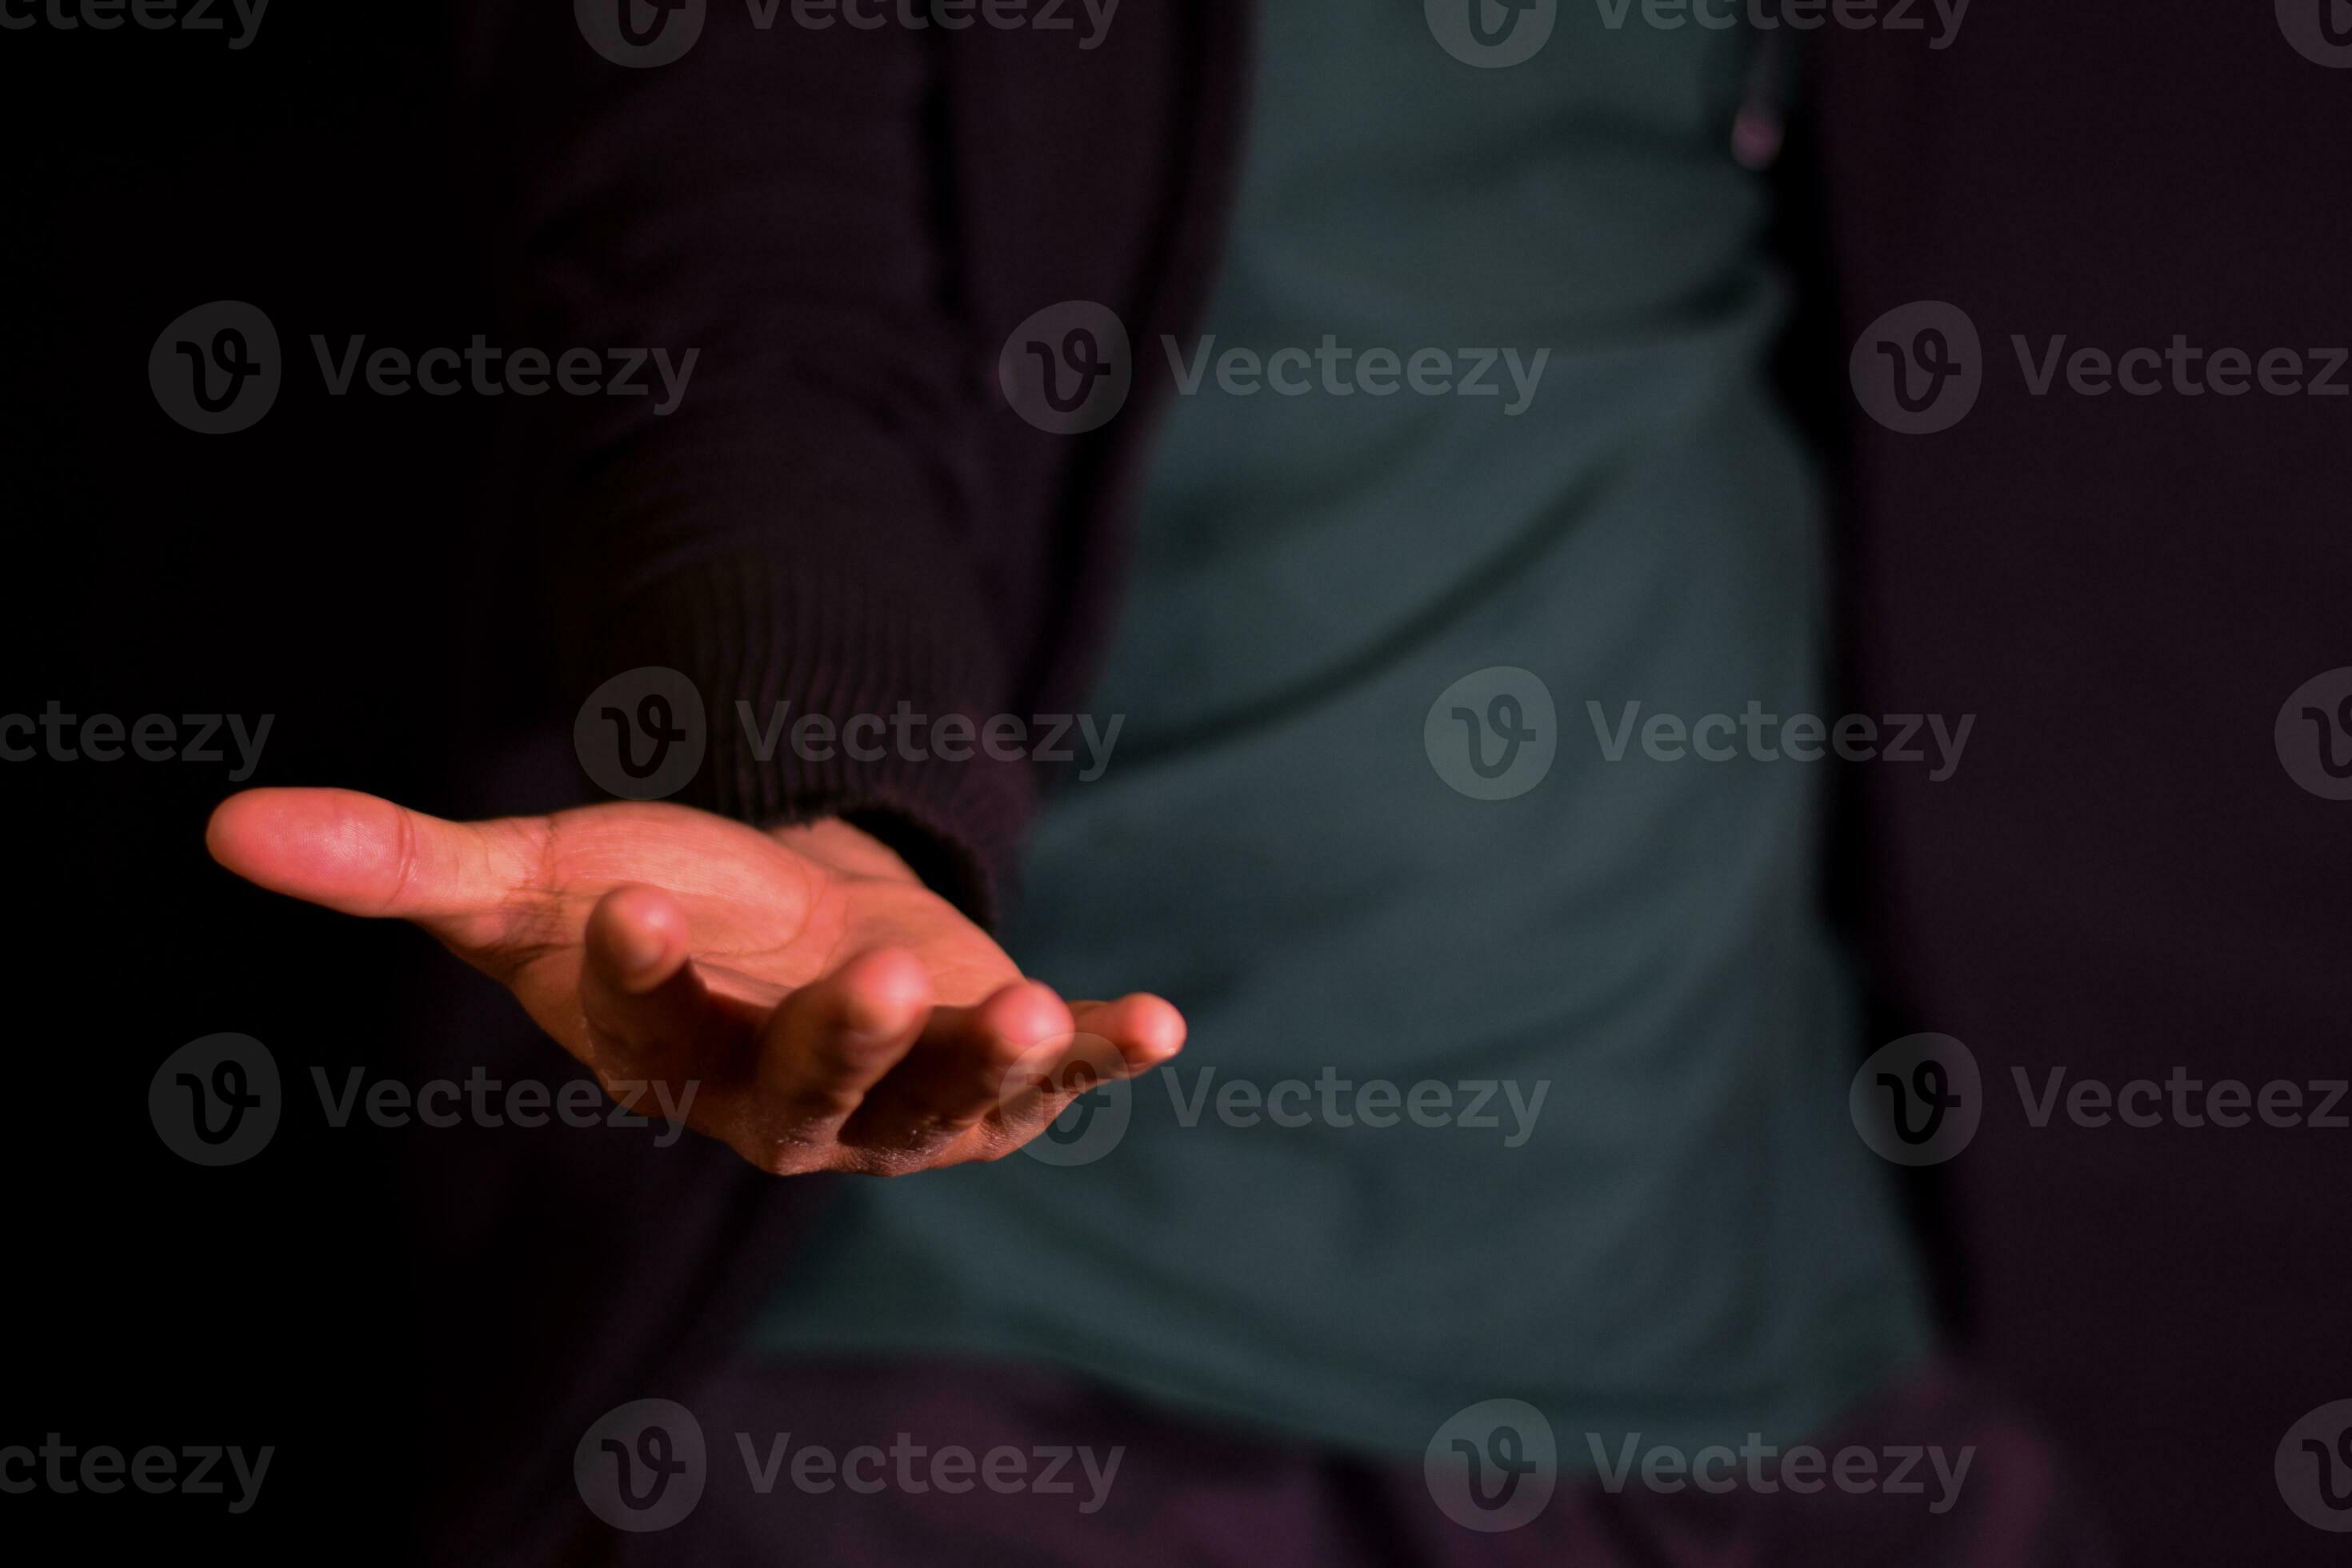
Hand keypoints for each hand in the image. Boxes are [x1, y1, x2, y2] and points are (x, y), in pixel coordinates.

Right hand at [205, 788, 1181, 1174]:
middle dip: (842, 1043)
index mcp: (667, 1056)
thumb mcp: (533, 875)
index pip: (646, 1018)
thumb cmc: (653, 907)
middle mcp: (788, 1104)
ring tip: (1026, 1004)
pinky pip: (1051, 1074)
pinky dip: (1101, 1053)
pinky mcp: (988, 1063)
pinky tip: (1164, 1024)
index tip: (627, 893)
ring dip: (989, 1063)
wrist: (776, 925)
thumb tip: (223, 826)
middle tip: (881, 981)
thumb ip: (399, 865)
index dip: (637, 966)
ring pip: (940, 1102)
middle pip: (810, 1088)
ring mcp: (900, 1098)